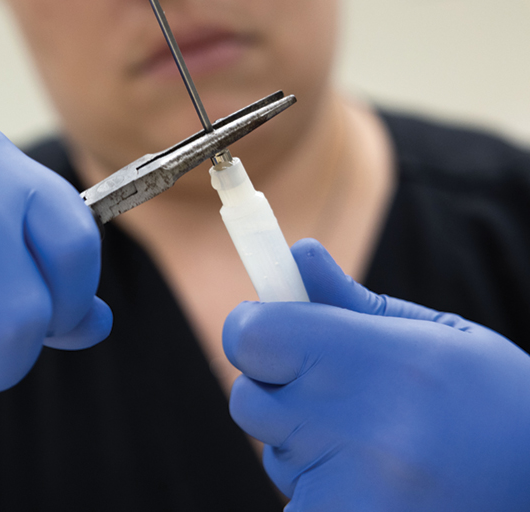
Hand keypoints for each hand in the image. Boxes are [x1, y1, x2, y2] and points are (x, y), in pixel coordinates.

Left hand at [222, 239, 529, 510]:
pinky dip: (321, 495)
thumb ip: (353, 302)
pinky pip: (295, 504)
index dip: (253, 332)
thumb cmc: (493, 403)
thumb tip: (295, 255)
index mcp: (376, 361)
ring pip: (273, 457)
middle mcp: (359, 428)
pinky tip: (374, 488)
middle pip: (249, 400)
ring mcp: (351, 490)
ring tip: (378, 451)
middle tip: (340, 400)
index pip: (253, 337)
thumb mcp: (438, 335)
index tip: (269, 337)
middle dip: (278, 394)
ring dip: (304, 451)